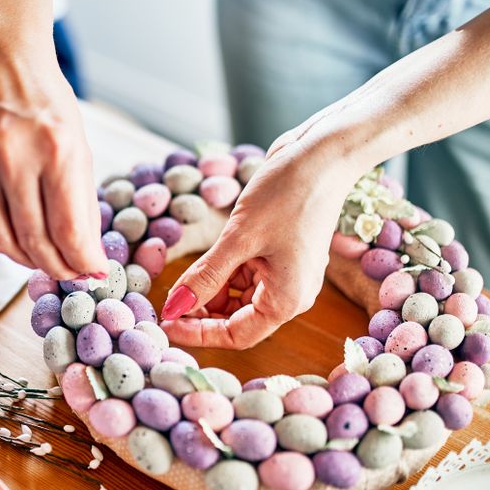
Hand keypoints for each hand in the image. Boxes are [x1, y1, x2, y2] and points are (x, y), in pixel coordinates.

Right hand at [0, 29, 107, 279]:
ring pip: (3, 240)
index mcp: (57, 151)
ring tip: (47, 263)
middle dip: (60, 268)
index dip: (84, 262)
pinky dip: (2, 241)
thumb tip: (86, 249)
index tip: (96, 272)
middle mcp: (16, 160)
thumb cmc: (42, 96)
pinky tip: (19, 243)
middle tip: (74, 275)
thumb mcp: (76, 141)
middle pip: (37, 242)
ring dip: (28, 261)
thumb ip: (79, 197)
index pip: (70, 230)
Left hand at [160, 126, 358, 348]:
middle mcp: (290, 293)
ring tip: (182, 278)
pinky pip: (245, 274)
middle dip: (202, 312)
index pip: (237, 335)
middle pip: (237, 319)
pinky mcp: (278, 253)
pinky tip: (203, 262)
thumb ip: (205, 276)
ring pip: (238, 296)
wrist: (322, 154)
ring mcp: (286, 273)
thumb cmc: (288, 194)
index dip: (199, 334)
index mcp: (287, 300)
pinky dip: (222, 272)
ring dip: (209, 291)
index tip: (167, 324)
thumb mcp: (238, 238)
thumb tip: (175, 307)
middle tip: (168, 300)